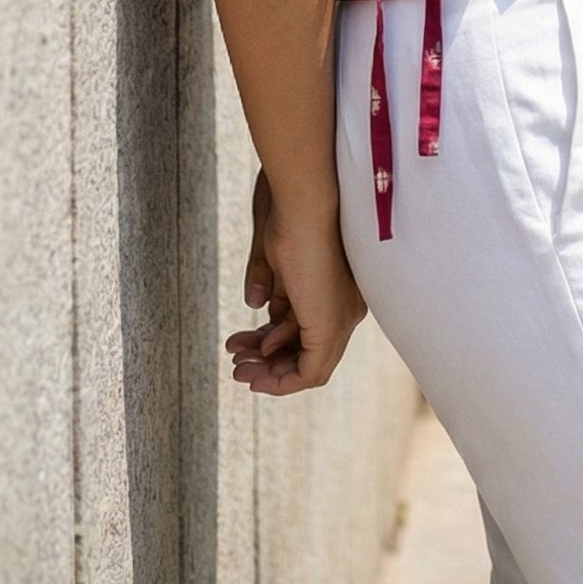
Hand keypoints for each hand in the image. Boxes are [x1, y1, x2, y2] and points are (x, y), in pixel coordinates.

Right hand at [225, 167, 365, 396]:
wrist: (302, 201)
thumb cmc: (286, 216)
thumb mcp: (275, 257)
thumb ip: (269, 282)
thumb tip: (256, 305)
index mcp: (335, 287)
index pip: (305, 327)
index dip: (272, 339)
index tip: (243, 342)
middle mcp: (346, 306)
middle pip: (305, 348)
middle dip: (267, 360)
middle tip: (236, 361)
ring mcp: (341, 318)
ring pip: (308, 367)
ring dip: (269, 374)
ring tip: (237, 369)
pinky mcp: (330, 328)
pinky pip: (309, 373)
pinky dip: (280, 381)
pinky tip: (254, 377)